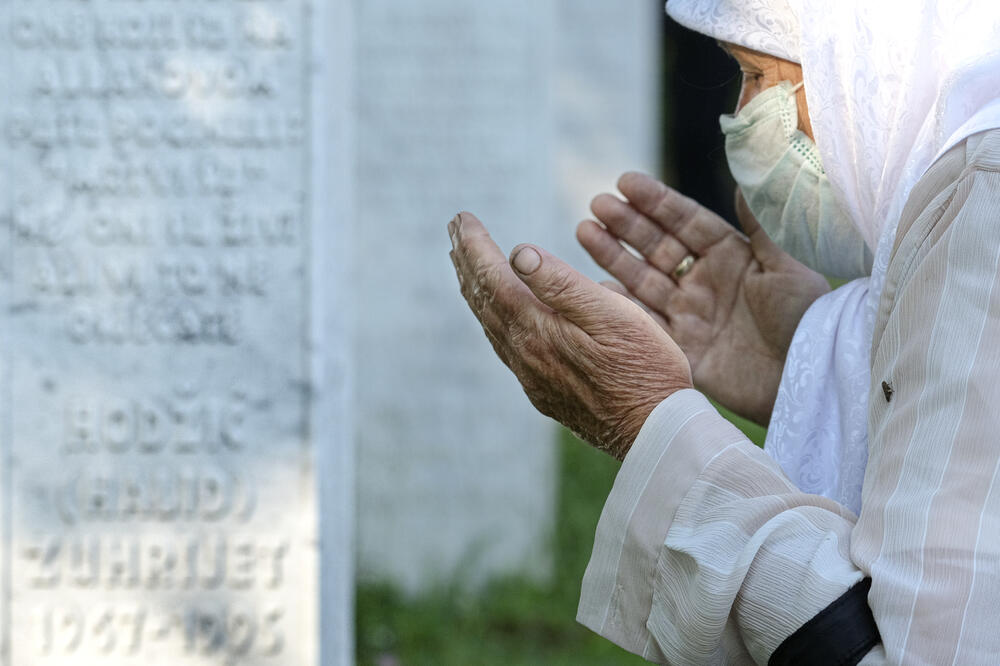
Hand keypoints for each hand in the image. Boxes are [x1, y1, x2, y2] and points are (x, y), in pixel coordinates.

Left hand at [448, 211, 691, 459]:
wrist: (655, 433)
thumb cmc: (645, 367)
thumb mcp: (613, 315)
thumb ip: (562, 284)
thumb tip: (516, 253)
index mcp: (537, 329)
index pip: (493, 278)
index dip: (475, 246)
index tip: (462, 217)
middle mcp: (524, 354)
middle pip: (483, 300)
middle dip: (467, 261)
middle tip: (455, 230)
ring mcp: (531, 376)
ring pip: (490, 324)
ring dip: (476, 289)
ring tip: (467, 264)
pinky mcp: (543, 390)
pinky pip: (504, 345)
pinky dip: (493, 317)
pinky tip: (499, 313)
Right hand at [577, 173, 829, 424]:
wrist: (804, 379)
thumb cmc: (805, 318)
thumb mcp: (788, 265)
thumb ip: (762, 224)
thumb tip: (745, 177)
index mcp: (731, 257)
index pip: (686, 221)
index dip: (656, 201)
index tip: (626, 182)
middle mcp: (705, 282)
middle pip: (657, 246)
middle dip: (627, 224)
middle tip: (597, 203)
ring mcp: (689, 315)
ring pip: (642, 279)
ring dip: (613, 256)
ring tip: (584, 231)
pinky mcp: (680, 348)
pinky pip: (641, 323)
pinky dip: (617, 306)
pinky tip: (592, 286)